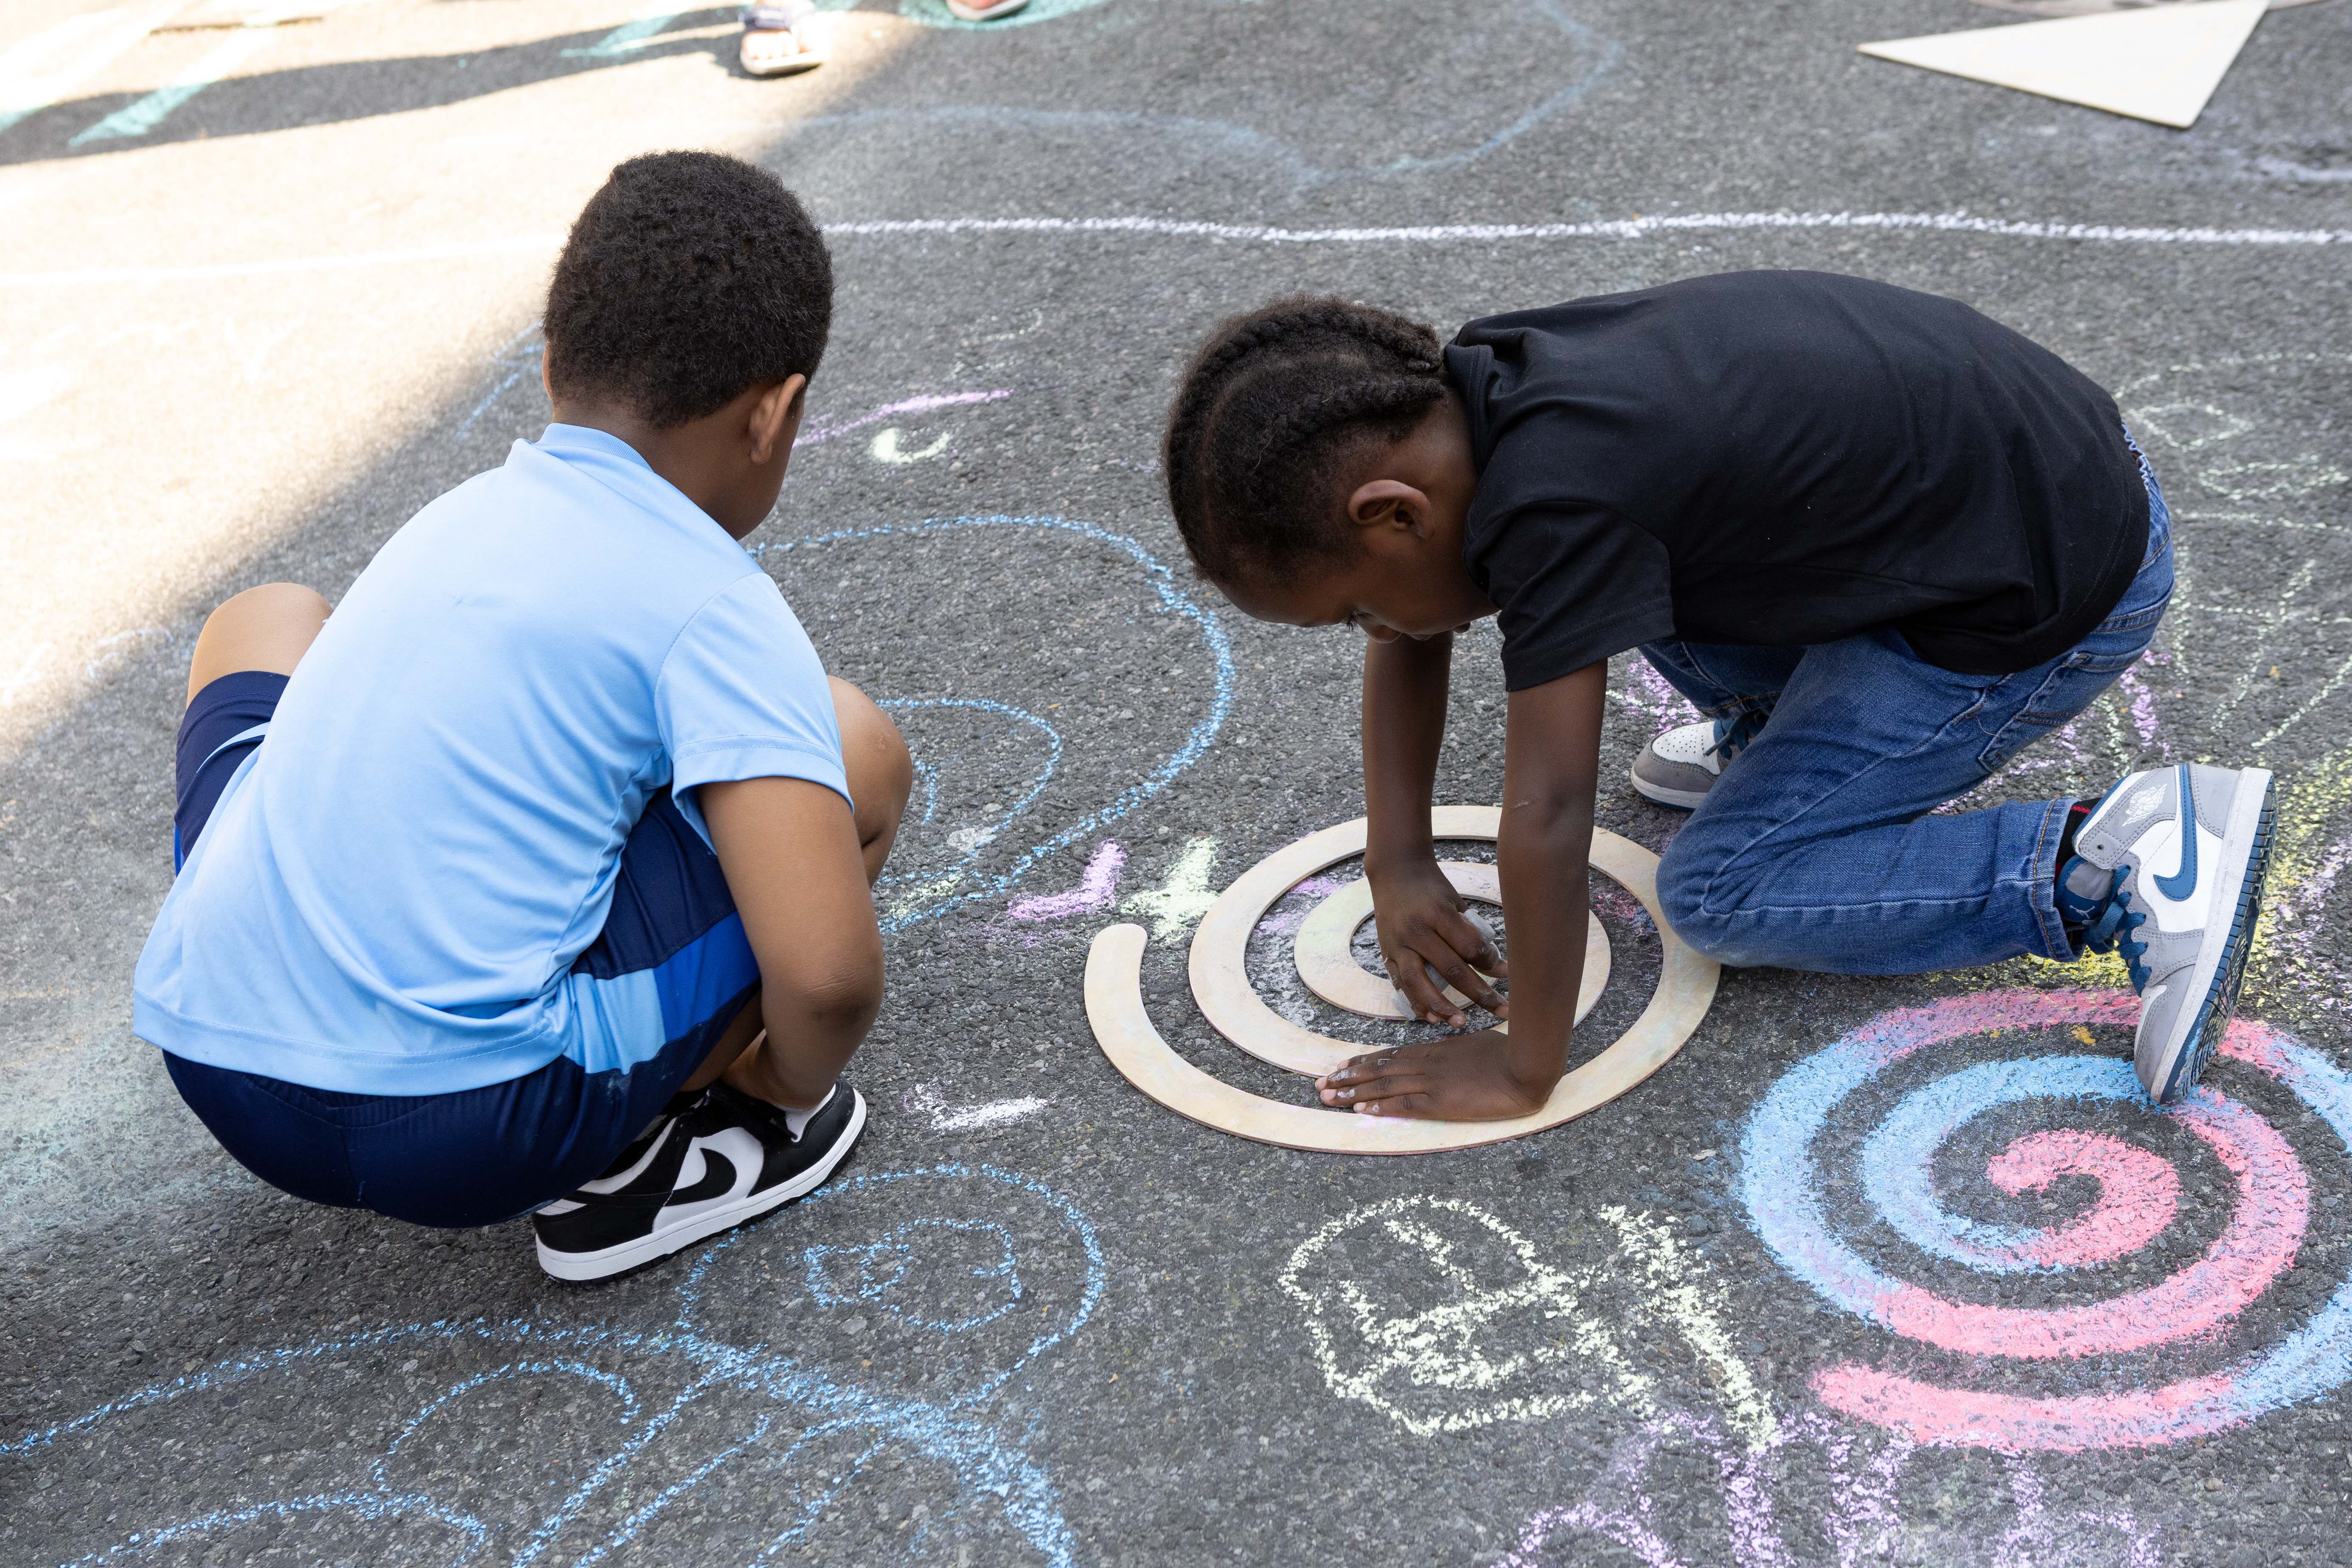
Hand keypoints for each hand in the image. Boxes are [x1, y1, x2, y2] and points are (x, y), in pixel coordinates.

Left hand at [1315, 1031, 1552, 1119]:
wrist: (1525, 1066)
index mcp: (1434, 1050)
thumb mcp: (1474, 1045)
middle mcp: (1426, 1063)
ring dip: (1353, 1091)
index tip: (1340, 1067)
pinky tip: (1361, 1109)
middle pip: (1378, 1069)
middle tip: (1319, 1084)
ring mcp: (1432, 1081)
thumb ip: (1454, 1051)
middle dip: (1346, 1077)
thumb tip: (1445, 1054)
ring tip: (1327, 1096)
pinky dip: (1381, 1106)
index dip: (1362, 1062)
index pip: (1389, 1055)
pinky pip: (1404, 1103)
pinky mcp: (1442, 1101)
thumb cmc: (1507, 1054)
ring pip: (1383, 1085)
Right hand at [1365, 856, 1507, 1026]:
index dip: (1490, 962)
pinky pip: (1401, 984)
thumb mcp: (1454, 902)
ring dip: (1441, 1006)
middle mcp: (1416, 930)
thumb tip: (1495, 966)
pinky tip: (1431, 1018)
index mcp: (1437, 913)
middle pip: (1451, 969)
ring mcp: (1399, 944)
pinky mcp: (1388, 953)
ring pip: (1420, 982)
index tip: (1505, 971)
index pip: (1469, 947)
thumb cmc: (1431, 886)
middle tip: (1501, 1009)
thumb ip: (1470, 932)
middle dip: (1479, 992)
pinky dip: (1416, 1002)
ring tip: (1461, 1022)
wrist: (1394, 871)